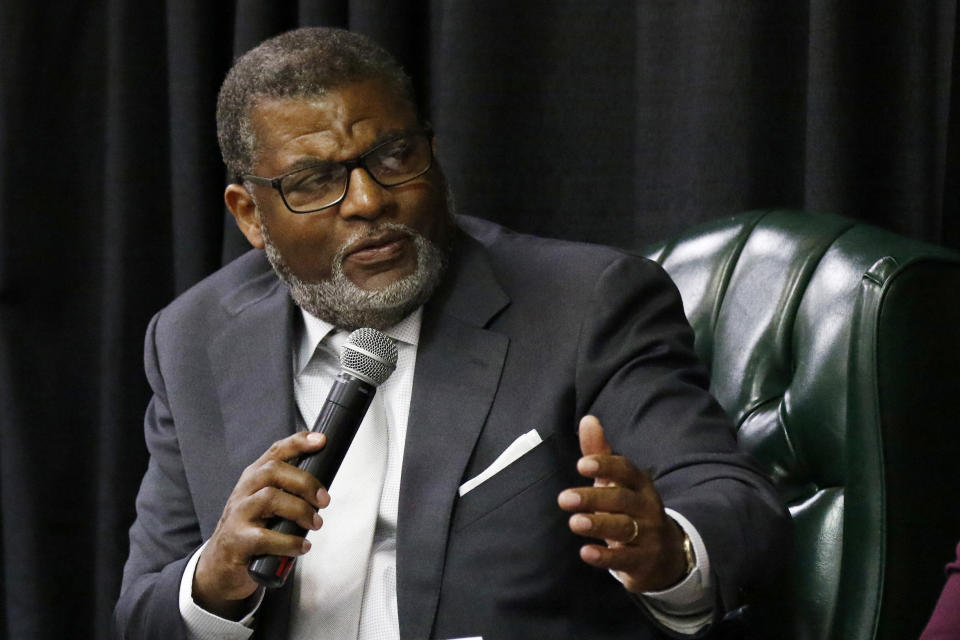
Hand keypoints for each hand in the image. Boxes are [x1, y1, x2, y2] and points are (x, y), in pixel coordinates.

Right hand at [193, 431, 330, 618]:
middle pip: (273, 470)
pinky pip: (265, 536)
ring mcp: (237, 515)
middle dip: (305, 482)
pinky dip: (289, 542)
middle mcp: (244, 491)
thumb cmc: (251, 530)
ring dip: (300, 510)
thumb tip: (322, 489)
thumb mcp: (267, 506)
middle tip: (324, 500)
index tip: (321, 441)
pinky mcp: (237, 540)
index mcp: (254, 478)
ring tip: (315, 524)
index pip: (275, 452)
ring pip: (269, 498)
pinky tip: (301, 546)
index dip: (299, 443)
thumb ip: (288, 492)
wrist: (220, 564)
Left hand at [557, 415, 686, 592]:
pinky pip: (625, 559)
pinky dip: (605, 556)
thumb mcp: (618, 482)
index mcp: (640, 484)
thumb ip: (600, 453)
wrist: (667, 553)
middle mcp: (647, 507)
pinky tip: (586, 552)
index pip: (626, 470)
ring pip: (624, 528)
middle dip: (593, 498)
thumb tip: (588, 419)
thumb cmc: (631, 509)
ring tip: (574, 522)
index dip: (605, 466)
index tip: (581, 464)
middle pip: (622, 499)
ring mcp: (648, 535)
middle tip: (564, 498)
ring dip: (598, 524)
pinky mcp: (643, 561)